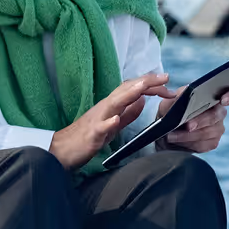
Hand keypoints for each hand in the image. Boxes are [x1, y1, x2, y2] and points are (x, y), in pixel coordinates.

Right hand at [48, 73, 174, 170]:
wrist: (61, 150)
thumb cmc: (86, 137)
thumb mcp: (113, 123)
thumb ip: (128, 113)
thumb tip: (143, 100)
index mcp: (111, 105)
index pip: (132, 89)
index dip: (150, 84)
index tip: (167, 83)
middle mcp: (104, 108)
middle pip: (126, 90)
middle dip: (146, 82)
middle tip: (165, 77)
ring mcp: (97, 120)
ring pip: (114, 103)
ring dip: (129, 94)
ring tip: (144, 88)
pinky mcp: (90, 135)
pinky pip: (100, 128)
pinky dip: (109, 122)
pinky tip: (116, 120)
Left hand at [158, 87, 228, 153]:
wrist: (165, 129)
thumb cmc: (171, 110)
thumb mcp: (171, 100)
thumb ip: (179, 94)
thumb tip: (186, 93)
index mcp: (214, 96)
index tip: (224, 100)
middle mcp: (219, 112)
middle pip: (218, 115)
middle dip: (202, 121)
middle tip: (188, 125)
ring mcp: (218, 128)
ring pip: (210, 132)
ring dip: (189, 135)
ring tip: (172, 135)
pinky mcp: (212, 142)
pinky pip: (204, 144)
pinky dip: (189, 143)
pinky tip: (178, 141)